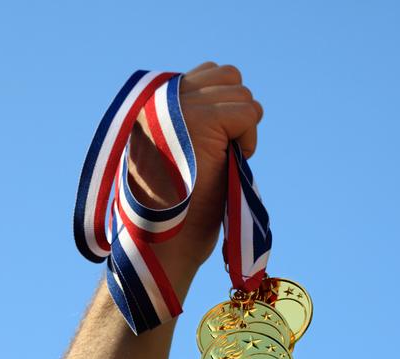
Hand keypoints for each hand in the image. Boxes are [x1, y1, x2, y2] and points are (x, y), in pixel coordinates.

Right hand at [128, 62, 263, 273]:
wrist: (161, 243)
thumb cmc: (172, 210)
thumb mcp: (173, 153)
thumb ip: (189, 119)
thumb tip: (229, 94)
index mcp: (151, 103)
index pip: (206, 74)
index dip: (223, 107)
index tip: (214, 145)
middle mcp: (161, 98)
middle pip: (228, 76)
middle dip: (235, 114)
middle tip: (223, 153)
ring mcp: (181, 106)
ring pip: (241, 93)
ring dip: (242, 128)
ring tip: (223, 160)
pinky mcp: (203, 120)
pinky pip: (248, 112)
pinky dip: (248, 139)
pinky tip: (231, 162)